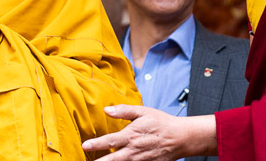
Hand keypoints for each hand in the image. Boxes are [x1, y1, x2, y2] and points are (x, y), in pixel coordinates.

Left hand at [82, 105, 200, 160]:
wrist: (181, 138)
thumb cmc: (161, 122)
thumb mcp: (142, 112)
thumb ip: (123, 111)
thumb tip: (106, 110)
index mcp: (131, 135)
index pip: (109, 141)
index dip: (96, 144)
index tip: (85, 146)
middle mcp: (134, 150)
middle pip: (113, 159)